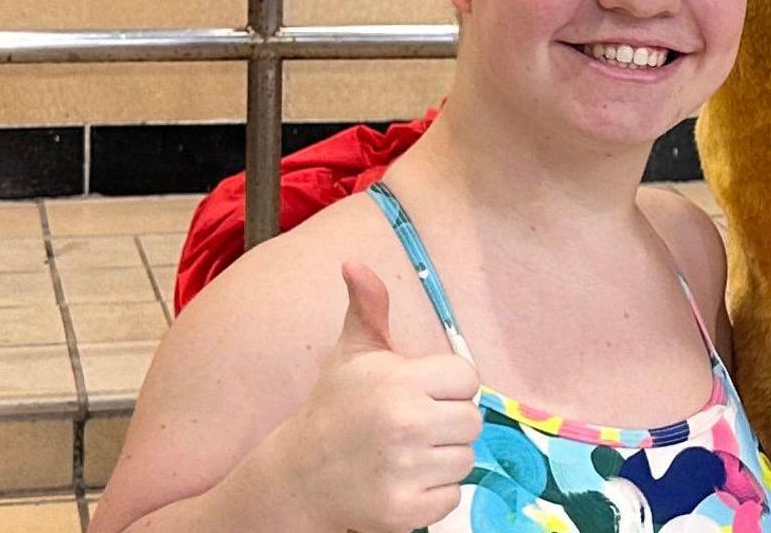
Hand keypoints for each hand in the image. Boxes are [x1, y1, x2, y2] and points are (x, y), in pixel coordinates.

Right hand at [263, 264, 480, 532]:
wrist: (299, 477)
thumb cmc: (333, 409)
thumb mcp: (351, 355)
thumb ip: (367, 308)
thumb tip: (355, 263)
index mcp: (400, 382)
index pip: (467, 379)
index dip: (448, 387)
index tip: (422, 393)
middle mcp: (406, 424)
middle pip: (472, 421)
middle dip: (448, 423)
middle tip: (414, 426)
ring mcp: (406, 470)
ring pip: (465, 460)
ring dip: (442, 459)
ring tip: (407, 453)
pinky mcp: (405, 510)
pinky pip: (452, 497)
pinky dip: (433, 493)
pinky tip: (403, 480)